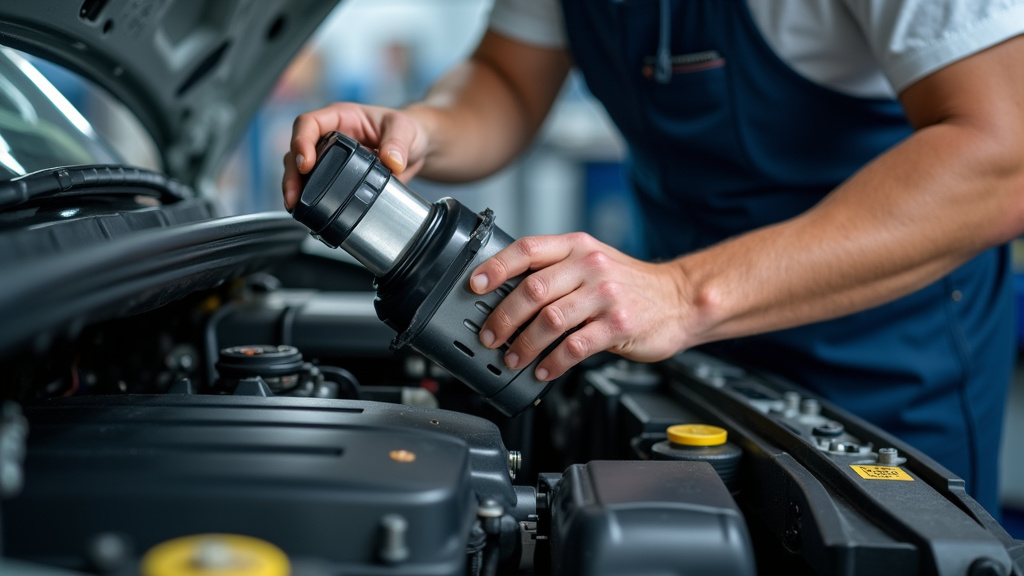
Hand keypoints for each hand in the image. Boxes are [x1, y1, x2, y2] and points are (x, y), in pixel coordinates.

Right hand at [282, 102, 430, 210]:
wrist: (416, 148)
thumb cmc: (407, 129)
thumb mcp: (406, 130)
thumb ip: (398, 143)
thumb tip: (392, 161)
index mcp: (341, 117)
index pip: (309, 123)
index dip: (301, 141)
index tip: (306, 164)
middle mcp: (330, 136)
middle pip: (297, 150)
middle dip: (292, 173)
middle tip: (294, 195)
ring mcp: (331, 158)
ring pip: (300, 170)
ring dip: (295, 188)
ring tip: (295, 207)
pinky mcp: (336, 178)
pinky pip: (316, 186)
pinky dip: (309, 199)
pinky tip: (308, 213)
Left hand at [469, 233, 693, 380]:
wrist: (681, 299)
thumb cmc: (630, 285)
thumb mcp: (594, 262)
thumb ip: (556, 271)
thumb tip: (507, 294)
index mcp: (577, 246)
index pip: (527, 249)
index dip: (495, 267)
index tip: (474, 285)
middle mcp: (590, 266)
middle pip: (532, 289)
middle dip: (503, 317)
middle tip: (490, 336)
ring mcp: (606, 295)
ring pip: (550, 320)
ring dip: (524, 344)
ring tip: (512, 358)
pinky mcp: (618, 325)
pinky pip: (575, 347)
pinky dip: (553, 362)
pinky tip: (544, 370)